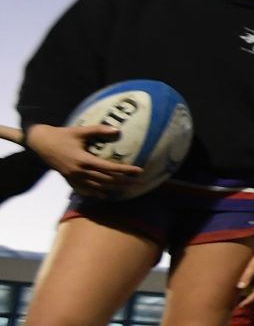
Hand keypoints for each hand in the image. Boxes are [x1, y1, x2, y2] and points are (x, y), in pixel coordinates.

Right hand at [24, 124, 142, 196]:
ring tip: (128, 188)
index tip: (139, 171)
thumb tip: (117, 130)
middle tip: (140, 182)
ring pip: (98, 187)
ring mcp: (74, 178)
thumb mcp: (80, 131)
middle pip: (107, 180)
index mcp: (84, 160)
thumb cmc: (62, 135)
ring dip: (113, 188)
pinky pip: (84, 190)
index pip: (109, 168)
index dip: (125, 170)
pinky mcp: (69, 180)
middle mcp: (80, 172)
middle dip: (124, 182)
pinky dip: (96, 193)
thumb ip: (98, 130)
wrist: (41, 143)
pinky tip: (105, 195)